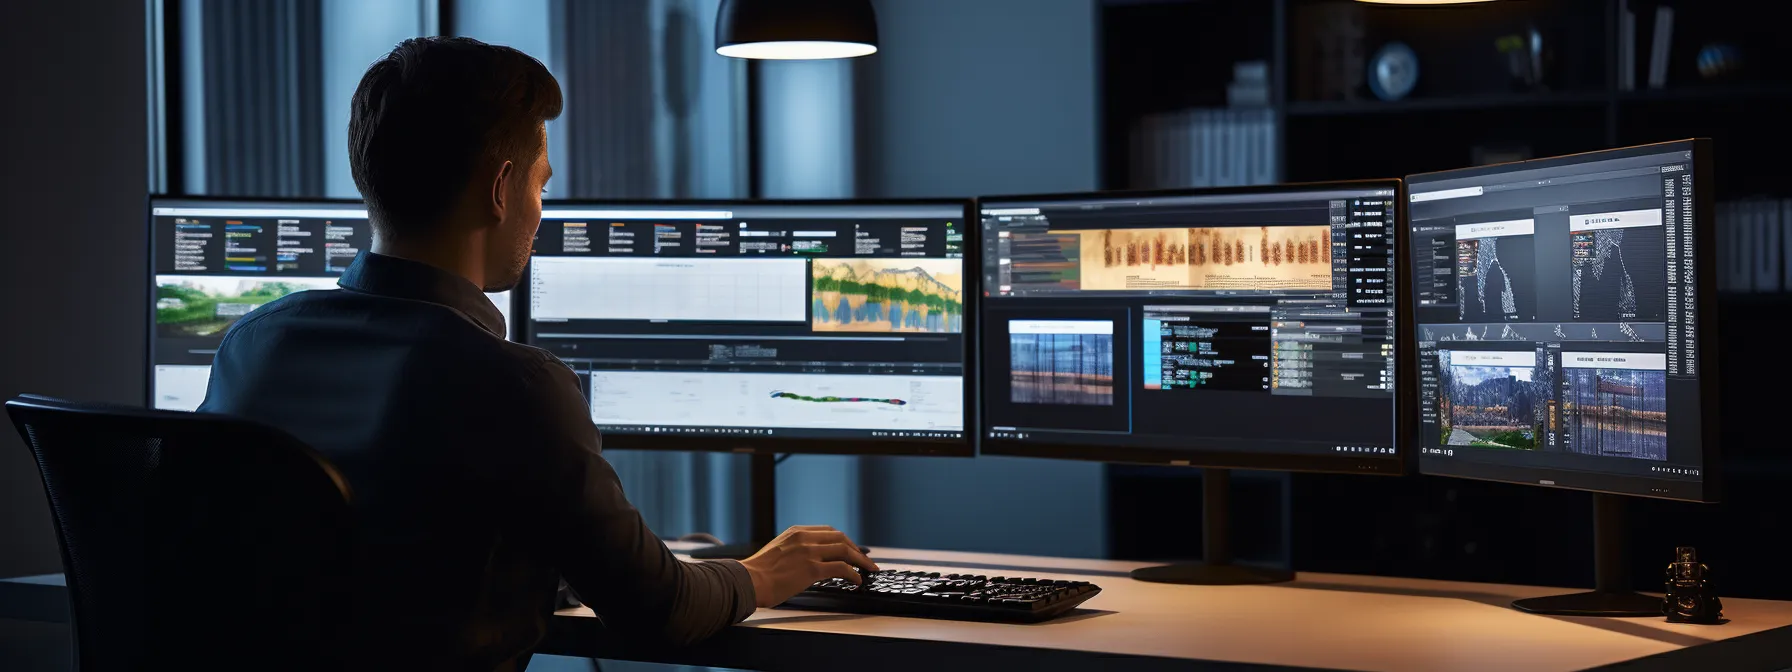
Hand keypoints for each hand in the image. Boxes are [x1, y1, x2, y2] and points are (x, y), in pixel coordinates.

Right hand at [740, 525, 878, 607]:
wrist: (748, 581)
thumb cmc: (758, 573)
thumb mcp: (777, 551)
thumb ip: (794, 550)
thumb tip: (807, 561)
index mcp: (796, 532)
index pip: (828, 531)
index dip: (844, 540)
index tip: (851, 548)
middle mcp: (805, 538)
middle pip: (840, 538)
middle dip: (856, 548)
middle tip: (864, 560)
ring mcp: (809, 552)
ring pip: (845, 550)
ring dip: (860, 560)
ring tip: (868, 569)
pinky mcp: (812, 569)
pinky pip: (841, 568)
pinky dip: (853, 574)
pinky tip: (857, 580)